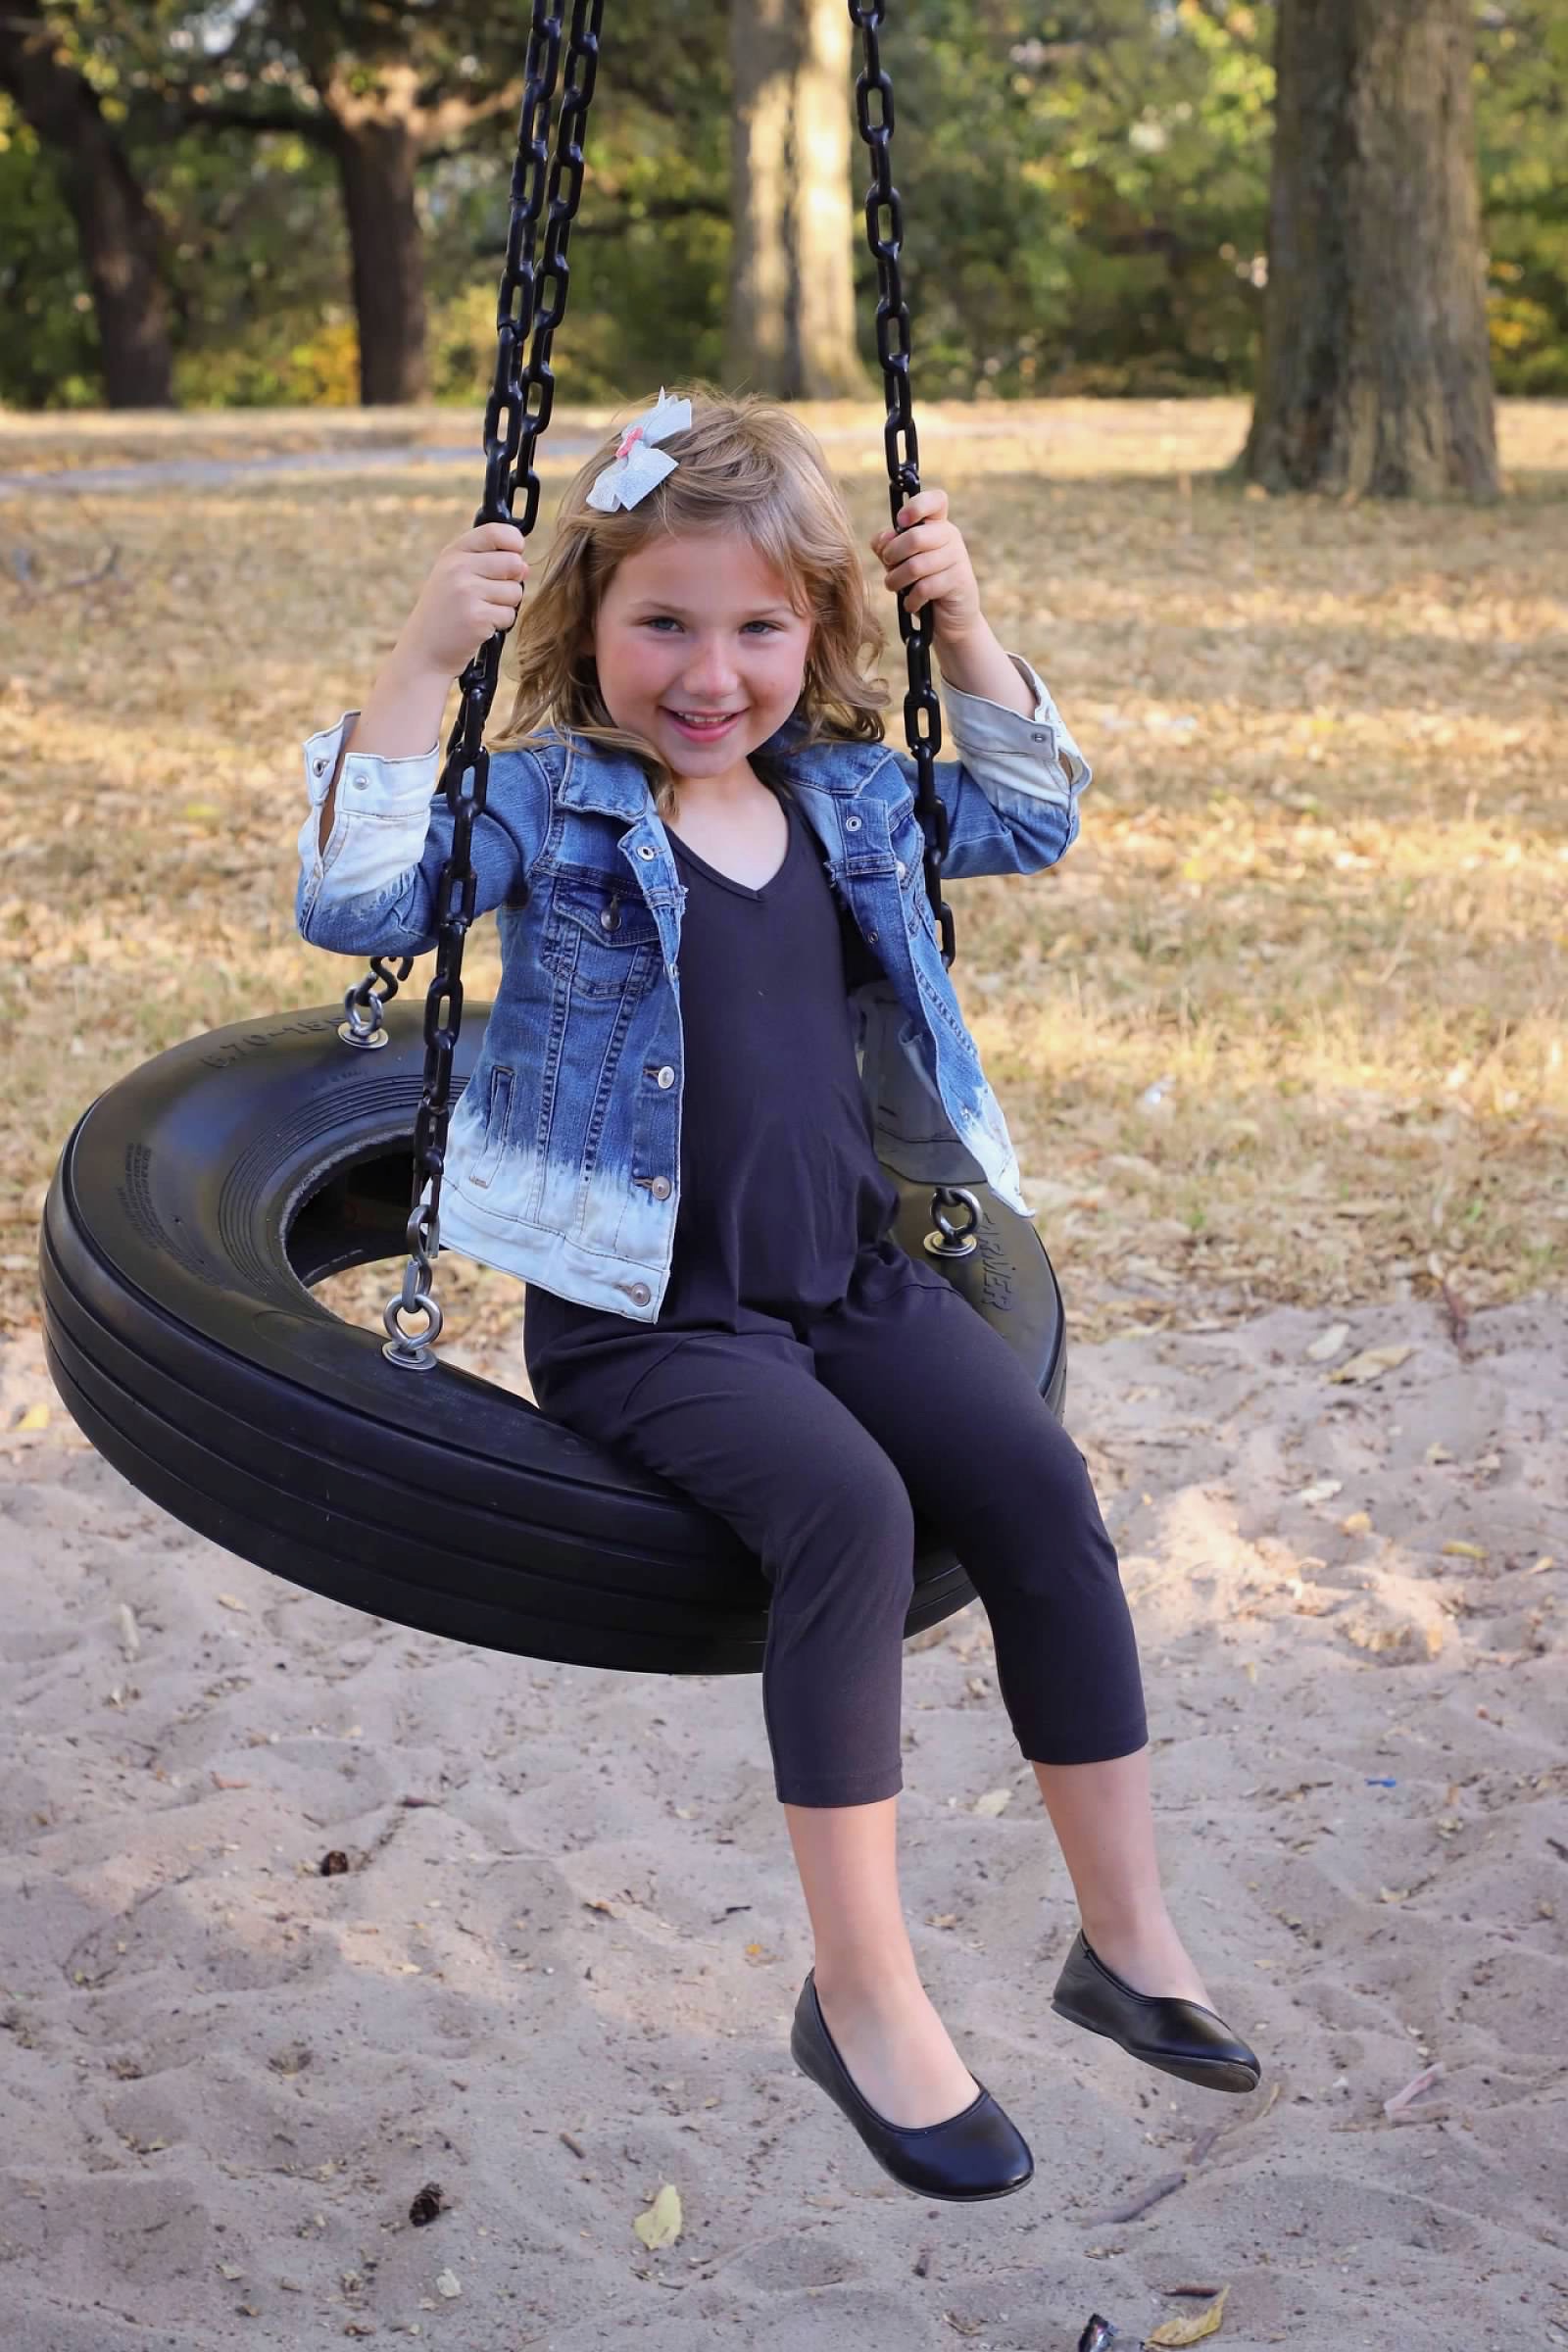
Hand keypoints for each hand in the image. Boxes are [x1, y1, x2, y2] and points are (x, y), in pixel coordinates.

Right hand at [397, 520, 530, 678]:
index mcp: (453, 553)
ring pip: (515, 591)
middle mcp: (458, 568)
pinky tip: (480, 627)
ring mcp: (467, 592)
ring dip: (506, 605)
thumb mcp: (454, 578)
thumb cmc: (445, 614)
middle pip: (513, 563)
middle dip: (512, 581)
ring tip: (481, 612)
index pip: (495, 531)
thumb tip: (525, 566)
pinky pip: (510, 615)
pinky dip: (501, 624)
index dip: (514, 542)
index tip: (514, 553)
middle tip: (491, 595)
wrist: (424, 653)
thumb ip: (487, 564)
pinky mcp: (477, 617)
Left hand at [869, 486, 981, 640]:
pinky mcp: (960, 581)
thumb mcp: (900, 562)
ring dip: (896, 580)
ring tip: (895, 587)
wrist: (949, 618)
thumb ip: (888, 546)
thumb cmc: (921, 584)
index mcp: (936, 524)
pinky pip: (925, 588)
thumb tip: (884, 539)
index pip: (936, 500)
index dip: (916, 506)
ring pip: (916, 566)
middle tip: (889, 565)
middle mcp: (950, 536)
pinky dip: (911, 599)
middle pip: (915, 537)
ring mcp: (958, 558)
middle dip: (892, 555)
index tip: (900, 521)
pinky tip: (911, 603)